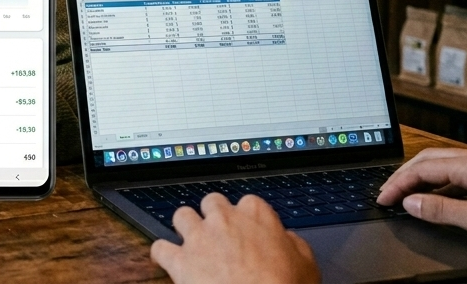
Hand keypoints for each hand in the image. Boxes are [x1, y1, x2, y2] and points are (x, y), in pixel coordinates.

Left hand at [151, 194, 318, 283]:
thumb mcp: (306, 265)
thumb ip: (294, 244)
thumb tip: (288, 240)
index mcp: (256, 215)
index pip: (248, 202)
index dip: (247, 218)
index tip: (248, 230)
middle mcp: (224, 219)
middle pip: (211, 202)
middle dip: (214, 215)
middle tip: (219, 233)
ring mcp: (199, 237)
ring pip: (182, 215)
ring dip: (186, 227)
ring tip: (192, 241)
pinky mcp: (180, 260)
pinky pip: (160, 247)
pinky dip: (162, 254)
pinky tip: (168, 260)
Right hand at [376, 147, 466, 227]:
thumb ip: (444, 211)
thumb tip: (412, 203)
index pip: (423, 168)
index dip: (399, 183)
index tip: (383, 198)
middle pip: (431, 160)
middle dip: (405, 176)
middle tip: (387, 193)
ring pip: (446, 166)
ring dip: (423, 180)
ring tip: (406, 196)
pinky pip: (462, 174)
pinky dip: (442, 185)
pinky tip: (438, 199)